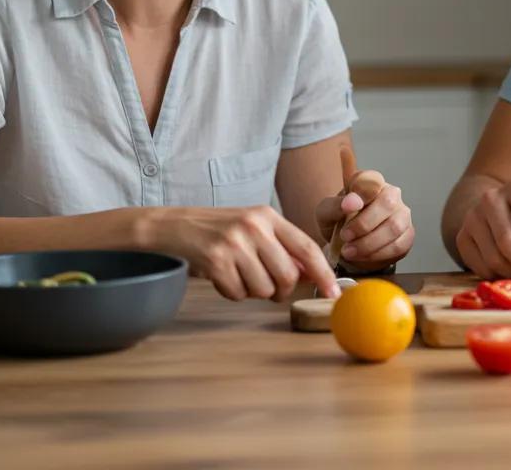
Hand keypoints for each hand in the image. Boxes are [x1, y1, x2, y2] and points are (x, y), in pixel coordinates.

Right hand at [141, 205, 338, 301]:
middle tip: (268, 286)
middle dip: (280, 290)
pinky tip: (222, 276)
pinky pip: (238, 294)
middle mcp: (255, 227)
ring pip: (263, 289)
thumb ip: (282, 248)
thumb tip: (312, 274)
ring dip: (254, 291)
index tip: (334, 292)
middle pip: (288, 276)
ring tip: (239, 274)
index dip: (324, 273)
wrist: (175, 225)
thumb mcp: (254, 228)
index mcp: (269, 216)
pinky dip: (232, 292)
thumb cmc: (220, 229)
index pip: (307, 248)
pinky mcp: (216, 261)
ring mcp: (234, 243)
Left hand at [315, 169, 413, 271]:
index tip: (345, 209)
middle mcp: (391, 193)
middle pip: (388, 203)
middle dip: (364, 224)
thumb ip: (335, 205)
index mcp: (370, 181)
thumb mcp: (325, 213)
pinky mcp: (407, 236)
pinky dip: (377, 254)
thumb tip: (352, 202)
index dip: (361, 194)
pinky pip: (398, 246)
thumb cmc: (337, 223)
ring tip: (349, 251)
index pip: (373, 180)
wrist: (345, 245)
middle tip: (345, 236)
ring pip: (394, 227)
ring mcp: (402, 214)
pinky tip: (363, 256)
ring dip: (369, 243)